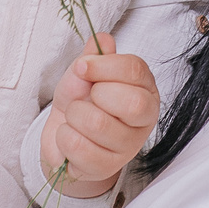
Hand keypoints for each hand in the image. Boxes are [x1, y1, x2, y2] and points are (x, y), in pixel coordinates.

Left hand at [40, 34, 160, 197]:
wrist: (64, 135)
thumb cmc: (80, 101)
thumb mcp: (83, 73)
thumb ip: (93, 57)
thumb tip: (102, 39)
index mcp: (144, 89)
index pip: (135, 71)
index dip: (105, 66)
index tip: (82, 67)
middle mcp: (144, 119)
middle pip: (132, 103)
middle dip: (96, 95)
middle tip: (85, 98)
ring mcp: (128, 147)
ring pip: (100, 124)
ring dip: (75, 116)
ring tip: (75, 117)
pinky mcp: (106, 168)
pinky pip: (80, 148)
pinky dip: (65, 137)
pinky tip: (70, 136)